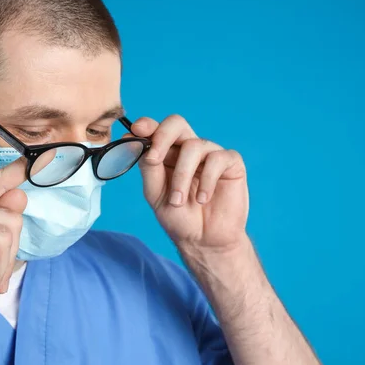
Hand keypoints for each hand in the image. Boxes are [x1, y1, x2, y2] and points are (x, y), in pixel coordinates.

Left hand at [130, 115, 248, 250]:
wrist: (204, 241)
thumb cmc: (179, 217)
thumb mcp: (156, 194)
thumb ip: (148, 167)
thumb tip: (134, 141)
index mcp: (168, 153)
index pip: (157, 129)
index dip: (147, 126)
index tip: (135, 131)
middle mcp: (189, 149)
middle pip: (176, 123)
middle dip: (162, 136)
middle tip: (154, 158)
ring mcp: (210, 154)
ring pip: (193, 146)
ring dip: (182, 176)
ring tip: (179, 201)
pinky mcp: (231, 163)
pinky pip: (217, 159)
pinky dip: (207, 180)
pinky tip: (202, 199)